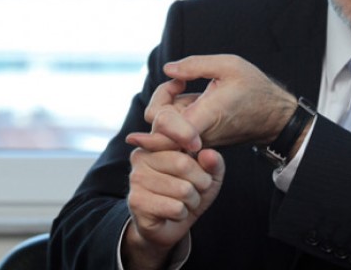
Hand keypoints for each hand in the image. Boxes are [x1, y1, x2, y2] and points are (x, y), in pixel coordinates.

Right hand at [122, 146, 223, 268]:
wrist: (169, 225)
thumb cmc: (189, 193)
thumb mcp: (209, 175)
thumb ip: (213, 162)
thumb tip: (208, 153)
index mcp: (156, 143)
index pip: (169, 125)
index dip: (189, 136)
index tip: (197, 146)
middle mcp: (141, 156)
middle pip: (184, 164)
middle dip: (201, 182)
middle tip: (197, 188)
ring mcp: (136, 179)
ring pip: (183, 190)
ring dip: (193, 200)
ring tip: (184, 202)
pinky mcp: (136, 202)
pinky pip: (176, 208)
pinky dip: (183, 214)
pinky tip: (173, 213)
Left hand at [147, 54, 297, 147]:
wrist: (273, 118)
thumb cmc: (254, 89)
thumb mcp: (230, 65)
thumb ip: (195, 65)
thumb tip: (167, 69)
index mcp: (206, 117)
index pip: (166, 130)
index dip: (158, 106)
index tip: (176, 85)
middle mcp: (198, 135)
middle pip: (157, 128)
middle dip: (159, 99)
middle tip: (179, 81)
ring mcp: (196, 140)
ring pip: (163, 128)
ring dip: (166, 103)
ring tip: (183, 84)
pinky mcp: (197, 139)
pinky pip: (173, 129)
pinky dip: (172, 110)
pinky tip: (186, 93)